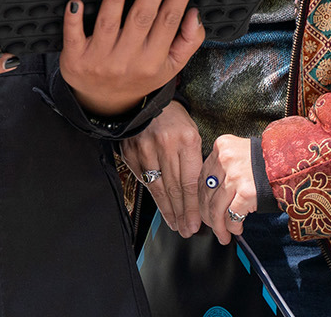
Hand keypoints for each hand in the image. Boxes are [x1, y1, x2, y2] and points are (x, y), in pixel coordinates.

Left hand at [60, 0, 205, 115]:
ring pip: (108, 23)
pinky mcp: (75, 58)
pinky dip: (73, 19)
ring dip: (114, 0)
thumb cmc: (140, 75)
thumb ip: (189, 41)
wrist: (105, 103)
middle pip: (141, 18)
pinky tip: (76, 3)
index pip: (169, 21)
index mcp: (153, 60)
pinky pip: (73, 36)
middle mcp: (127, 60)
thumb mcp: (171, 67)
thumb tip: (194, 14)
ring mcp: (100, 59)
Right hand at [120, 100, 205, 236]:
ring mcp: (145, 150)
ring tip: (175, 224)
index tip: (196, 222)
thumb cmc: (174, 118)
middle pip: (175, 189)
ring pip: (158, 188)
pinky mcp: (131, 153)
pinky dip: (153, 195)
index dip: (193, 206)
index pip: (190, 182)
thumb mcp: (191, 132)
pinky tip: (160, 206)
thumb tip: (199, 192)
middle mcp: (165, 146)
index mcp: (186, 140)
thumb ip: (194, 160)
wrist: (147, 100)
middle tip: (187, 230)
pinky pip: (143, 180)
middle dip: (182, 213)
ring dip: (168, 210)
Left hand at [199, 134, 259, 243]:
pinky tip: (236, 231)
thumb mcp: (240, 154)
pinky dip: (232, 227)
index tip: (201, 210)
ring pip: (216, 208)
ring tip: (223, 235)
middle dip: (207, 216)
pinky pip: (232, 215)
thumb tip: (209, 197)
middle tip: (210, 227)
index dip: (200, 199)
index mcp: (221, 147)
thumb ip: (223, 169)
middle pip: (206, 194)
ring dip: (219, 226)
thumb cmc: (267, 162)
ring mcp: (235, 175)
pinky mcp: (247, 192)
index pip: (202, 178)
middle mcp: (225, 159)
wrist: (292, 163)